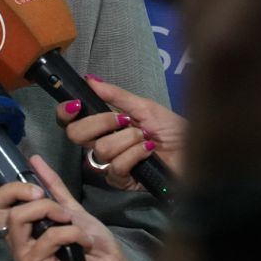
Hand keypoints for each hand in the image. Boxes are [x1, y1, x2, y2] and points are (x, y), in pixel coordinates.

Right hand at [0, 154, 141, 260]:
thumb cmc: (93, 246)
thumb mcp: (72, 208)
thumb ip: (53, 187)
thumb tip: (34, 159)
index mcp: (22, 225)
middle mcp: (16, 239)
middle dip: (18, 189)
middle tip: (42, 193)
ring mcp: (23, 254)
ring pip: (19, 217)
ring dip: (49, 210)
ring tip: (69, 219)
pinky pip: (46, 237)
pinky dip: (71, 233)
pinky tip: (84, 243)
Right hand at [60, 78, 184, 188]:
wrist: (194, 152)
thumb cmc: (173, 130)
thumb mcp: (144, 106)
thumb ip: (115, 95)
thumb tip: (90, 79)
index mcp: (103, 125)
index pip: (71, 121)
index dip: (65, 113)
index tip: (77, 104)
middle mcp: (102, 144)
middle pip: (75, 135)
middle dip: (100, 123)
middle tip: (123, 120)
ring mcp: (110, 164)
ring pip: (101, 150)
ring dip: (128, 140)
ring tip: (146, 139)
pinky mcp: (122, 181)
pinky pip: (116, 167)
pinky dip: (135, 155)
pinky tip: (149, 152)